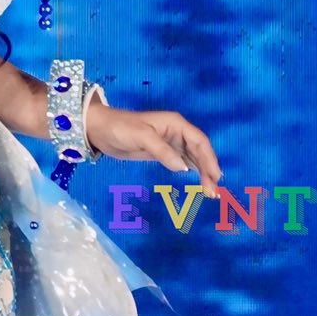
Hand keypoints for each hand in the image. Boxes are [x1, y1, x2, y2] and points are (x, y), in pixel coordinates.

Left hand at [83, 99, 222, 198]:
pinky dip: (191, 172)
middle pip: (199, 151)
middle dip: (208, 169)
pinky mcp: (162, 153)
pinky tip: (197, 182)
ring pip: (193, 158)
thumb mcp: (142, 137)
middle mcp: (177, 132)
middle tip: (213, 191)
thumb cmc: (121, 128)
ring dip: (202, 173)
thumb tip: (183, 169)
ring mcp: (170, 143)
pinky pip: (182, 162)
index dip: (210, 158)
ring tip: (209, 191)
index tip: (216, 176)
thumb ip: (163, 151)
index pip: (200, 141)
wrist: (100, 130)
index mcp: (176, 124)